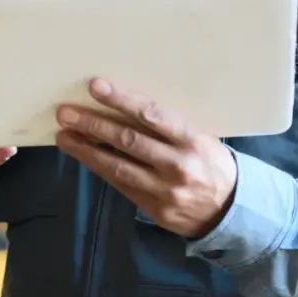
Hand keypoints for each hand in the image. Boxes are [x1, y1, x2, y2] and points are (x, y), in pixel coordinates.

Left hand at [54, 78, 237, 238]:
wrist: (233, 210)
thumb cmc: (210, 162)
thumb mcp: (199, 137)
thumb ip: (167, 125)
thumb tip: (123, 103)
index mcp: (192, 139)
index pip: (151, 115)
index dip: (121, 100)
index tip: (95, 86)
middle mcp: (178, 164)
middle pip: (128, 140)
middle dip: (93, 124)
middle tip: (65, 112)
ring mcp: (165, 189)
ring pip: (118, 166)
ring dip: (86, 149)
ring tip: (64, 135)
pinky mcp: (155, 208)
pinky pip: (121, 185)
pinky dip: (99, 168)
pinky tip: (82, 154)